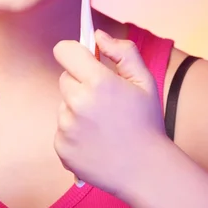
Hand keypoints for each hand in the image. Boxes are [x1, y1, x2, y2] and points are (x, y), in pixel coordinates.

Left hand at [53, 30, 165, 197]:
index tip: (81, 58)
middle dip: (80, 84)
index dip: (72, 51)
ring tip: (102, 125)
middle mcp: (78, 104)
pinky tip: (94, 141)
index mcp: (98, 83)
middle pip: (64, 78)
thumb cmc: (146, 123)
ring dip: (77, 109)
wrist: (146, 171)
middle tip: (103, 100)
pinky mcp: (61, 148)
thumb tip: (98, 36)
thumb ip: (123, 52)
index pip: (64, 51)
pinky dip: (73, 133)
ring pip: (63, 105)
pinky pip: (61, 129)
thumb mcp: (144, 81)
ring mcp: (67, 128)